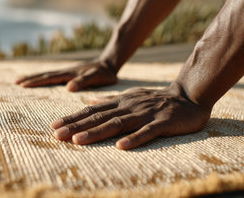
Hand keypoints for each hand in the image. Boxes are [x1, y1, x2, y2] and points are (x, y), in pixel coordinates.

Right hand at [15, 60, 116, 91]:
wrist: (110, 64)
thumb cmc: (104, 73)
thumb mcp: (96, 78)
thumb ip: (83, 82)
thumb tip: (68, 88)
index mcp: (69, 74)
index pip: (49, 77)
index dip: (36, 81)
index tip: (22, 84)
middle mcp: (66, 72)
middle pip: (44, 74)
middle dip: (30, 78)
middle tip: (15, 82)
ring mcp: (67, 72)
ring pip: (47, 74)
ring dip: (34, 77)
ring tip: (21, 81)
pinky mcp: (69, 74)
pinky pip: (52, 76)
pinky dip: (43, 78)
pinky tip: (39, 81)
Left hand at [51, 83, 210, 149]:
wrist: (189, 96)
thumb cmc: (156, 100)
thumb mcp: (130, 97)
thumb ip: (110, 101)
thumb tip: (89, 102)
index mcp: (121, 103)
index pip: (92, 111)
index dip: (73, 119)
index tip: (54, 127)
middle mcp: (129, 107)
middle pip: (99, 117)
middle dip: (76, 126)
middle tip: (57, 135)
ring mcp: (145, 114)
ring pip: (118, 124)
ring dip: (97, 132)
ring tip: (78, 141)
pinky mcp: (162, 123)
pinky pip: (147, 132)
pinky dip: (134, 139)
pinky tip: (120, 147)